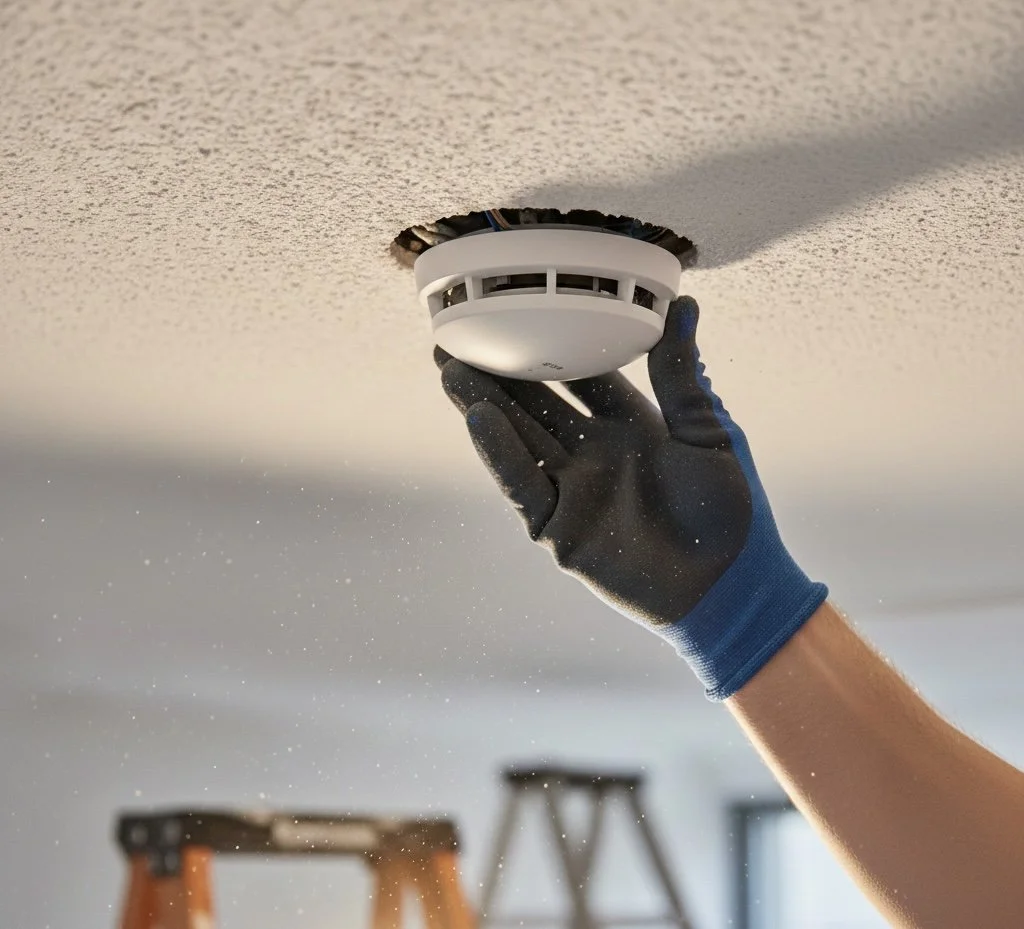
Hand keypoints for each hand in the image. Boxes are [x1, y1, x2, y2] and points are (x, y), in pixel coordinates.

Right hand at [435, 296, 826, 698]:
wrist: (728, 585)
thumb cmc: (730, 512)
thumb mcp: (707, 432)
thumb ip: (682, 374)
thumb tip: (684, 304)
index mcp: (632, 426)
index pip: (583, 376)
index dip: (554, 344)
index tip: (525, 307)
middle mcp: (595, 453)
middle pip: (537, 403)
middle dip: (499, 370)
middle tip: (460, 334)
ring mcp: (573, 489)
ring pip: (518, 438)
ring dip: (483, 402)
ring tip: (449, 365)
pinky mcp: (558, 527)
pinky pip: (522, 485)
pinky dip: (499, 453)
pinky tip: (477, 418)